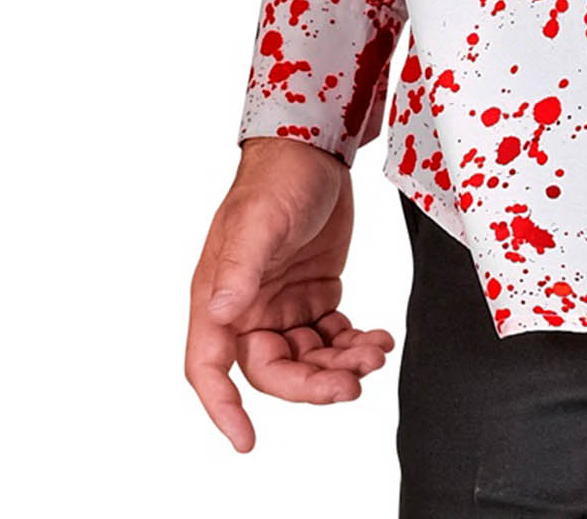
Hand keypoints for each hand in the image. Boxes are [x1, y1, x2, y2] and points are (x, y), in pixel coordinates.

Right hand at [185, 138, 396, 451]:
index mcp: (219, 297)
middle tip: (351, 381)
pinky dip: (353, 345)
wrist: (315, 148)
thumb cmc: (276, 177)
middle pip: (273, 371)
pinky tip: (376, 340)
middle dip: (312, 383)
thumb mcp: (258, 220)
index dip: (222, 408)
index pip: (209, 367)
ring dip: (340, 365)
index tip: (245, 438)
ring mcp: (282, 305)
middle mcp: (247, 309)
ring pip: (307, 360)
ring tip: (374, 353)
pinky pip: (331, 338)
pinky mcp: (314, 296)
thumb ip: (240, 268)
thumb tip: (221, 314)